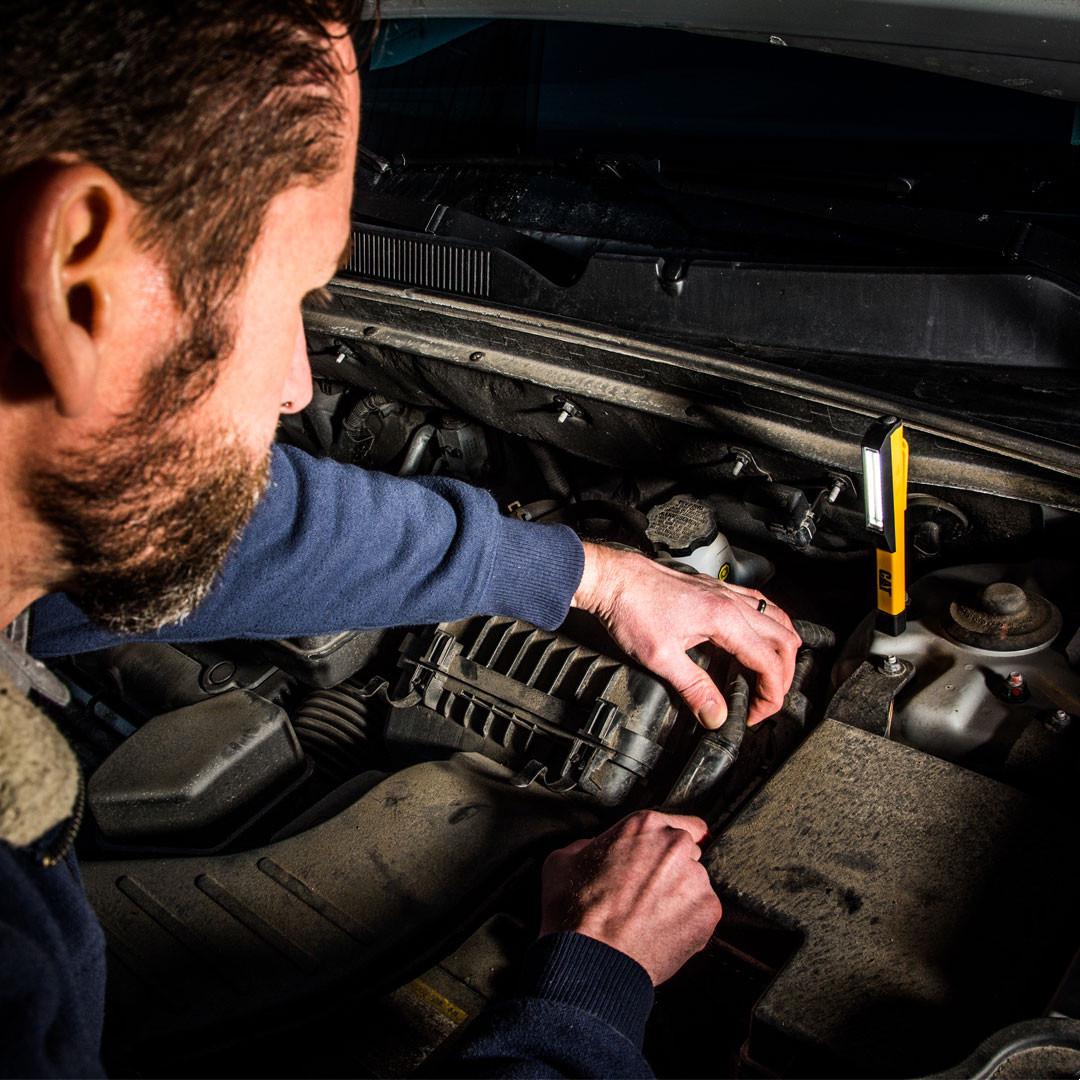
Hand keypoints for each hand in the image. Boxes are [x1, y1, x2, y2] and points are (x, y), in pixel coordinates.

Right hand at [539, 810, 721, 984]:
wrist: (592, 959)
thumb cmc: (576, 912)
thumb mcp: (563, 860)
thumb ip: (588, 845)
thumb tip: (595, 850)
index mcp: (644, 825)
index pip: (680, 822)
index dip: (668, 843)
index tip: (663, 856)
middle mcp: (675, 846)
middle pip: (687, 852)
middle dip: (671, 870)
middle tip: (645, 891)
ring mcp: (695, 879)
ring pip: (695, 883)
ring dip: (680, 896)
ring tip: (650, 917)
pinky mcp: (707, 912)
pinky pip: (702, 912)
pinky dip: (687, 922)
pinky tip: (660, 931)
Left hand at [572, 542, 798, 727]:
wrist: (613, 579)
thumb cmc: (631, 609)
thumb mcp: (661, 658)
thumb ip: (694, 689)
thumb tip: (715, 716)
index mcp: (724, 619)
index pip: (769, 662)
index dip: (771, 694)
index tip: (756, 713)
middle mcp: (730, 602)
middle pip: (783, 639)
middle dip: (783, 674)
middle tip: (768, 698)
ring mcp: (724, 591)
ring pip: (775, 616)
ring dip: (782, 647)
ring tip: (773, 672)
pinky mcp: (713, 587)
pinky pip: (757, 602)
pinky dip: (768, 623)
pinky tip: (757, 634)